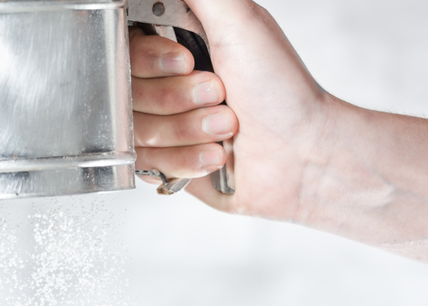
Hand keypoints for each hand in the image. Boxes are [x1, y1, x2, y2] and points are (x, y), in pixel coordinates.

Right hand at [130, 0, 334, 219]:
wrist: (301, 155)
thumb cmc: (281, 91)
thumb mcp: (239, 20)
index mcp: (178, 44)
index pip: (127, 47)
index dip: (149, 59)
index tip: (185, 62)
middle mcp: (167, 82)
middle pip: (127, 90)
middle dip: (177, 98)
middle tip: (220, 94)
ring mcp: (164, 124)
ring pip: (136, 130)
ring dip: (187, 130)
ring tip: (226, 127)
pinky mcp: (166, 162)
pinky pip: (147, 163)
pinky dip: (186, 159)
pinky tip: (216, 154)